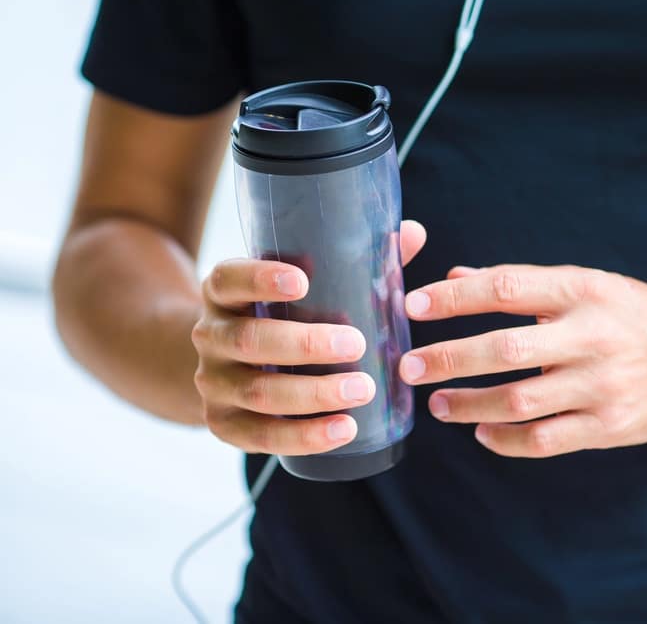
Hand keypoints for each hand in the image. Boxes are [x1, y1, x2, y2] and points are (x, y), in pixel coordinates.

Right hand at [191, 220, 425, 454]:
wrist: (225, 365)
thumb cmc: (281, 315)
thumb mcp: (299, 285)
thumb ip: (354, 260)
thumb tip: (412, 233)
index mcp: (223, 292)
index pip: (229, 279)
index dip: (260, 279)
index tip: (303, 281)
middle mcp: (210, 336)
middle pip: (250, 340)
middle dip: (304, 344)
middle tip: (357, 344)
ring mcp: (213, 383)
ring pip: (259, 392)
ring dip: (313, 394)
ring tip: (362, 390)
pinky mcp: (223, 424)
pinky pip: (261, 437)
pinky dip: (304, 436)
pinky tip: (343, 430)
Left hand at [400, 265, 646, 457]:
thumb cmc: (635, 314)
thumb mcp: (587, 284)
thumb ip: (522, 285)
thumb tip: (455, 277)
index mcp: (583, 291)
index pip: (507, 289)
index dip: (454, 298)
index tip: (414, 306)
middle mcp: (592, 336)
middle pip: (505, 349)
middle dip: (448, 358)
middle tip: (408, 366)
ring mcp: (602, 386)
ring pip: (518, 401)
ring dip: (467, 404)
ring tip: (437, 404)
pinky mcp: (609, 427)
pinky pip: (543, 440)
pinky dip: (504, 440)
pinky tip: (481, 431)